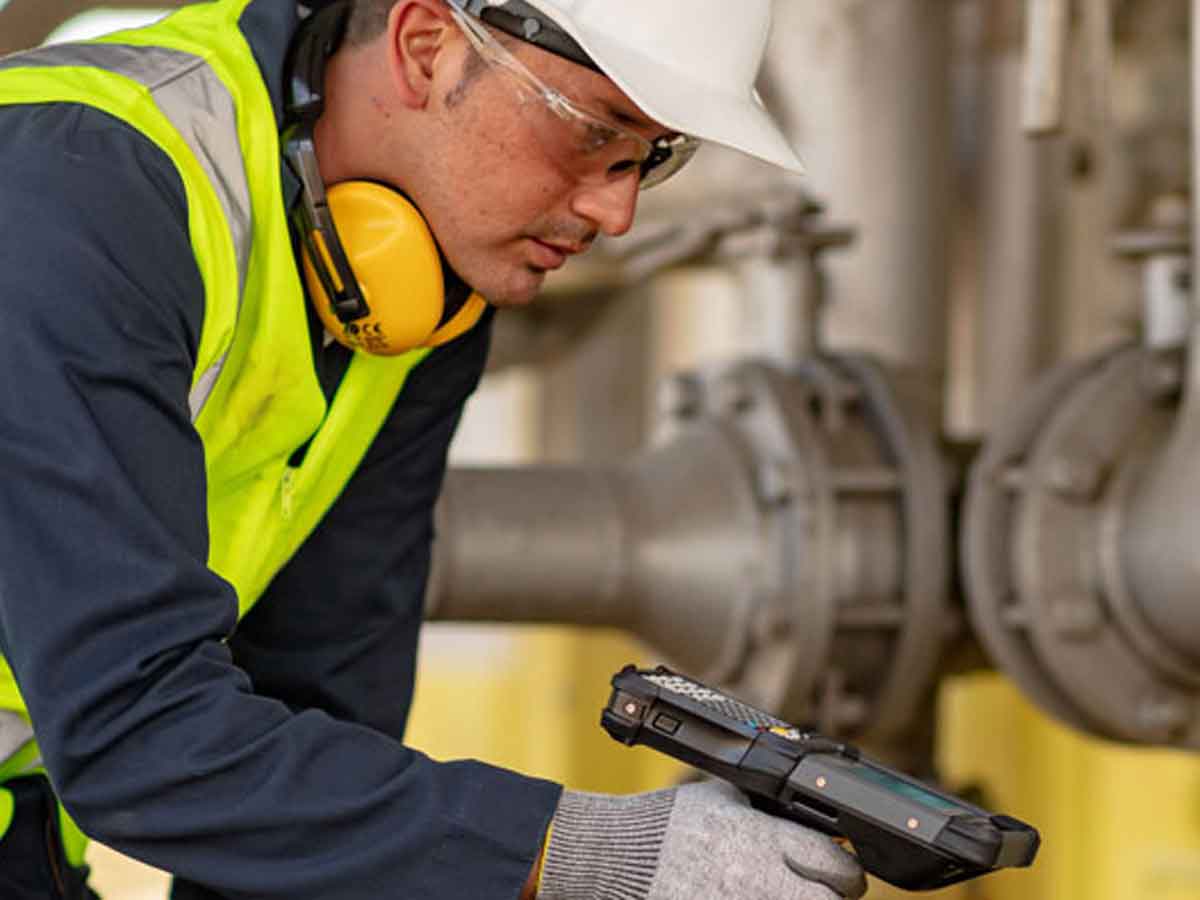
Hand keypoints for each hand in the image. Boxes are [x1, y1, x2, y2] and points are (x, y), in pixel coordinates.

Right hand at [539, 780, 865, 899]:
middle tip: (829, 894)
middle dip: (834, 898)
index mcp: (760, 838)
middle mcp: (757, 879)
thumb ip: (766, 811)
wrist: (616, 856)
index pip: (834, 862)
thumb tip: (805, 818)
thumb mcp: (722, 798)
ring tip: (797, 896)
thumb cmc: (667, 824)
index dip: (848, 871)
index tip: (845, 873)